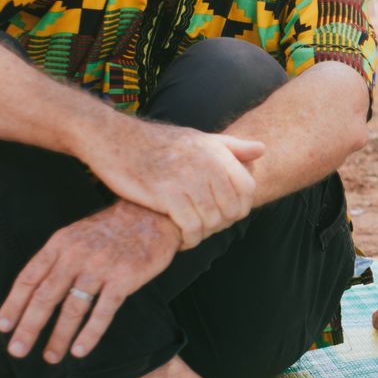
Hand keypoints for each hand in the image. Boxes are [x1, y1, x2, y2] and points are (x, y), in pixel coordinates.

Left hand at [0, 201, 180, 362]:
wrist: (152, 214)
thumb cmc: (111, 230)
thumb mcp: (76, 235)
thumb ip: (56, 259)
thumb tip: (34, 291)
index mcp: (59, 244)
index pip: (29, 278)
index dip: (14, 304)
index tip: (2, 327)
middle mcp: (76, 255)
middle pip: (46, 296)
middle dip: (29, 327)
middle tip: (17, 351)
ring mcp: (100, 266)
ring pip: (73, 308)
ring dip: (59, 336)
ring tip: (50, 357)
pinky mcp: (124, 278)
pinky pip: (103, 311)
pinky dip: (90, 334)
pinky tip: (79, 351)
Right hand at [79, 115, 263, 247]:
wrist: (115, 139)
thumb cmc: (158, 143)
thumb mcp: (198, 138)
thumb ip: (232, 146)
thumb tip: (262, 150)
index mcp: (217, 151)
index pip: (248, 189)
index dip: (240, 207)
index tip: (225, 214)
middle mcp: (206, 164)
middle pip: (231, 209)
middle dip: (221, 224)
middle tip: (206, 227)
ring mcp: (187, 179)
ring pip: (212, 221)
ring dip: (204, 234)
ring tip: (192, 233)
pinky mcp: (166, 195)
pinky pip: (190, 227)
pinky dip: (189, 239)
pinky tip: (181, 238)